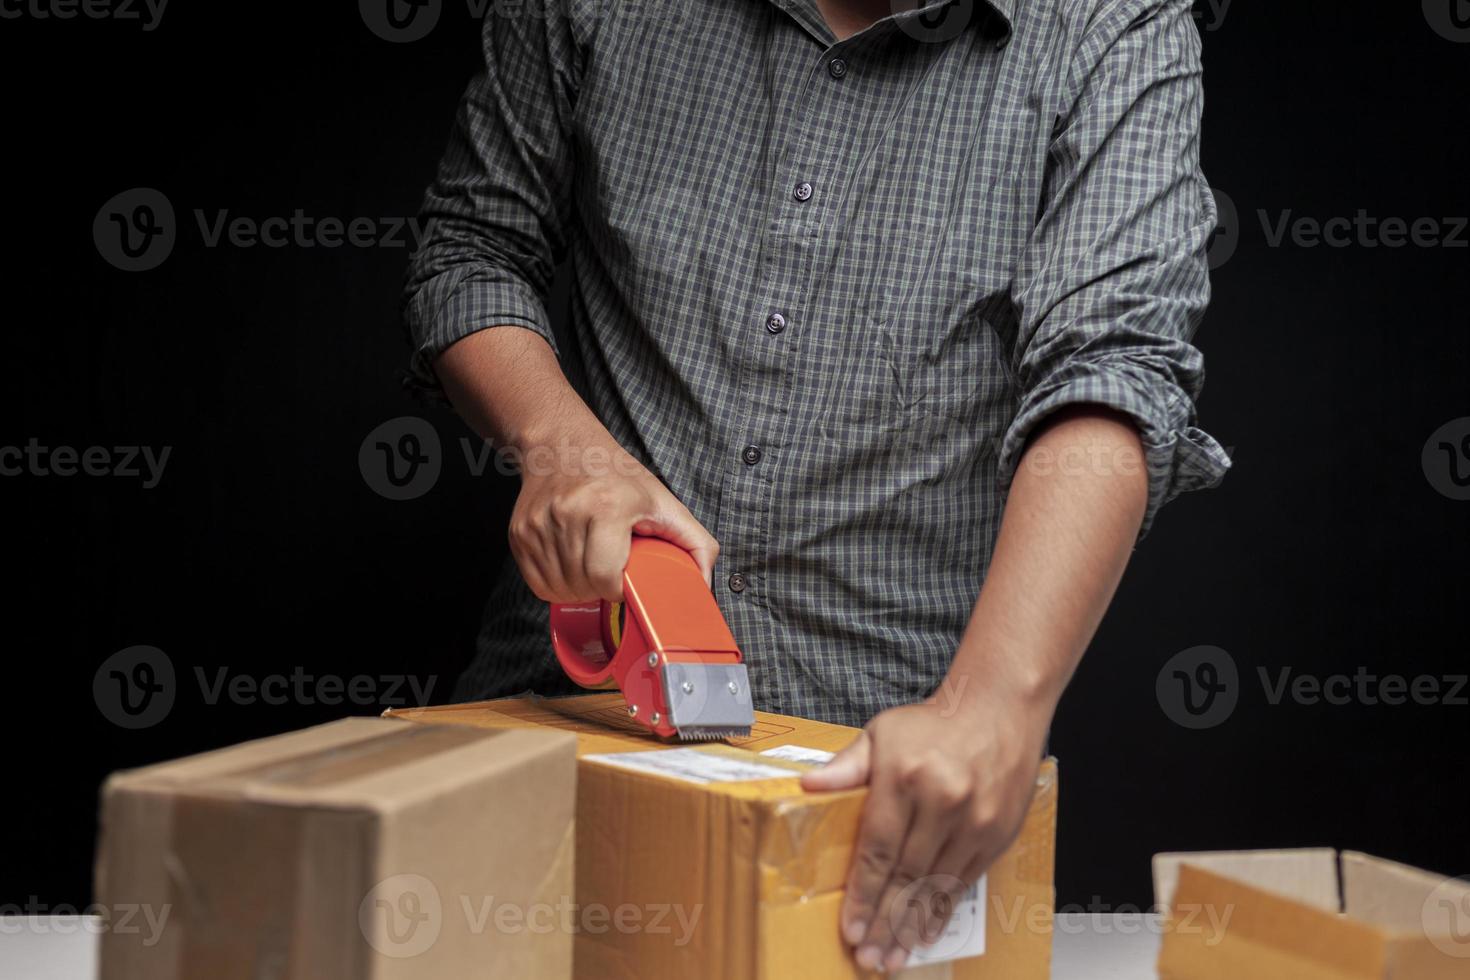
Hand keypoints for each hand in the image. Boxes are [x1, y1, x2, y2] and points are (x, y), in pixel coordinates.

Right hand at [508, 434, 717, 602]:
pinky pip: (537, 584)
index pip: (606, 578)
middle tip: (610, 568)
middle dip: (600, 589)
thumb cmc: (615, 476)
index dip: (619, 588)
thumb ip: (695, 543)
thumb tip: (702, 586)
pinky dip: (556, 583)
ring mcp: (539, 524)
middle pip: (583, 587)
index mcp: (607, 505)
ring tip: (591, 563)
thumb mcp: (663, 501)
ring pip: (558, 590)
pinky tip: (571, 564)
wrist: (562, 447)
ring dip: (578, 589)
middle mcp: (568, 513)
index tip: (626, 578)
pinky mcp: (519, 534)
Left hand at [800, 695, 1046, 972]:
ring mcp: (975, 820)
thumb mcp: (882, 732)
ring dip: (912, 927)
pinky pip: (965, 882)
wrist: (999, 708)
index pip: (878, 849)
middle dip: (885, 922)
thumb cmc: (935, 724)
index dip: (863, 895)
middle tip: (869, 957)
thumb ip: (846, 766)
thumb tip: (807, 785)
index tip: (851, 929)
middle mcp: (943, 801)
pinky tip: (926, 933)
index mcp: (906, 777)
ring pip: (937, 886)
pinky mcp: (997, 832)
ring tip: (894, 959)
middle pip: (907, 876)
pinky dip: (943, 911)